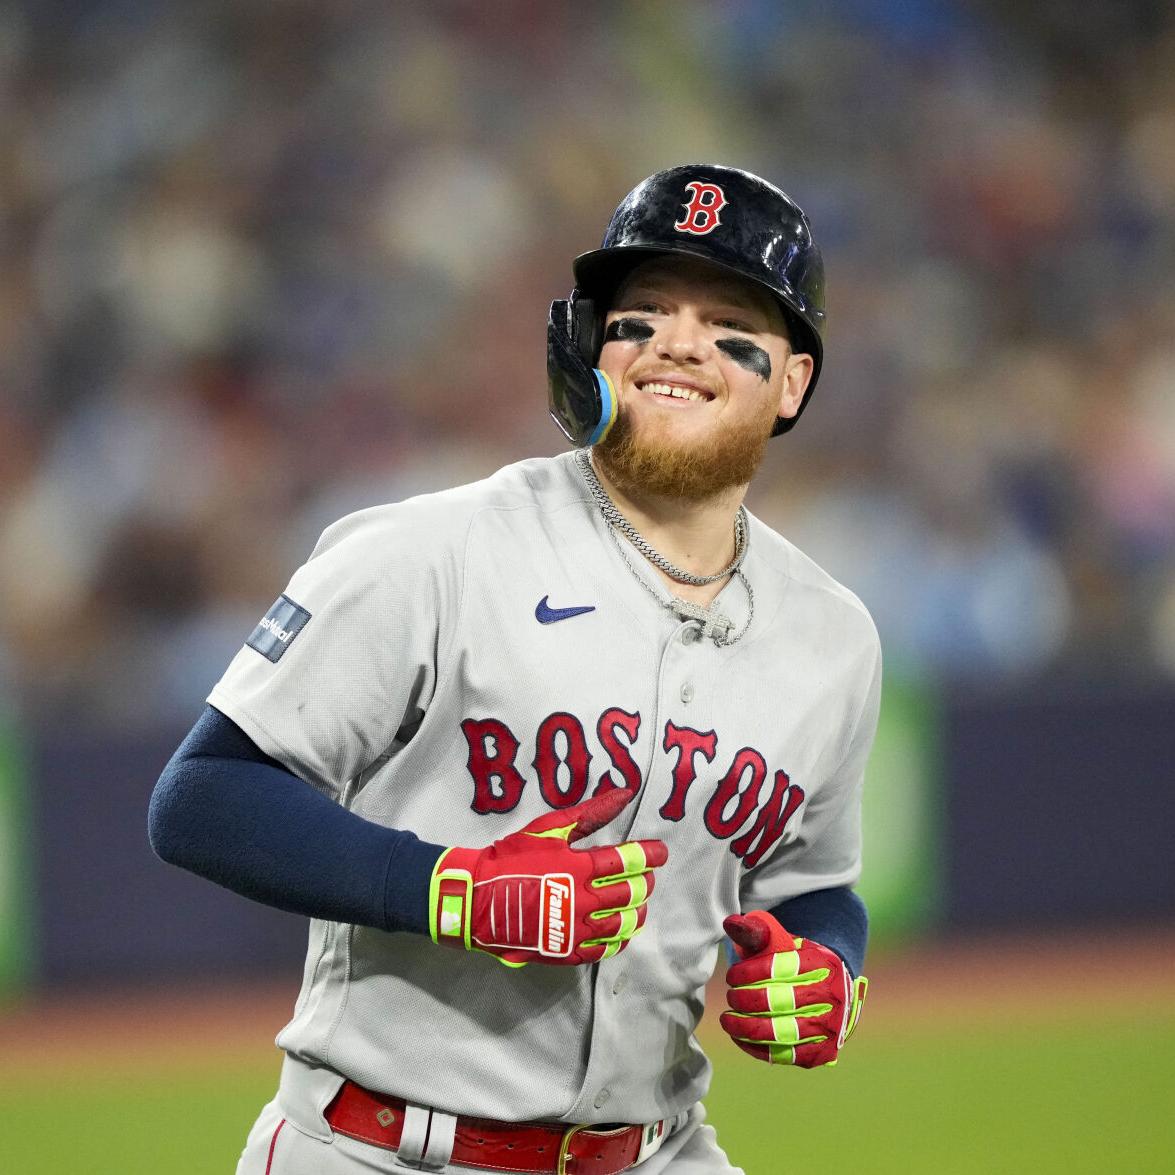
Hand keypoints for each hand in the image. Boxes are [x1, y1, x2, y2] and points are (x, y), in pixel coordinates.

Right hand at [429, 788, 667, 965]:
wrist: (477, 898)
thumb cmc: (512, 857)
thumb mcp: (549, 828)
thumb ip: (590, 813)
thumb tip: (625, 793)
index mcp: (579, 867)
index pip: (629, 861)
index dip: (650, 855)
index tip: (661, 852)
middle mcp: (582, 900)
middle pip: (630, 892)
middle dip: (645, 882)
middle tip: (646, 876)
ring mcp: (575, 929)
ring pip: (623, 923)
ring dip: (637, 910)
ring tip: (637, 901)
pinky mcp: (566, 950)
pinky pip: (605, 949)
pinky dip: (620, 938)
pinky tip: (621, 928)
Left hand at [720, 909, 867, 1067]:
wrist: (828, 992)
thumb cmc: (795, 964)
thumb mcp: (780, 942)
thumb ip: (756, 931)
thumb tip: (729, 922)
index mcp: (823, 963)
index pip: (781, 968)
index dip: (749, 973)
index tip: (731, 975)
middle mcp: (832, 996)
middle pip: (779, 1001)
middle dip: (745, 1000)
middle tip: (730, 996)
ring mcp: (830, 1027)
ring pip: (780, 1031)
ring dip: (746, 1027)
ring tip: (727, 1019)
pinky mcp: (822, 1052)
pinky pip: (785, 1055)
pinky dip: (756, 1047)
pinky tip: (739, 1036)